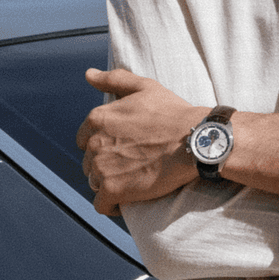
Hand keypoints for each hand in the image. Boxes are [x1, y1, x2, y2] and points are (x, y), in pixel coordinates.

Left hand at [76, 68, 207, 215]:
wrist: (194, 140)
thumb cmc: (172, 113)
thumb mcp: (145, 87)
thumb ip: (114, 79)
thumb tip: (88, 74)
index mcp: (98, 118)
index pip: (84, 138)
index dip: (103, 143)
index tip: (123, 146)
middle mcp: (94, 143)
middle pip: (90, 161)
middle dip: (106, 163)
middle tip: (132, 162)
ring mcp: (101, 168)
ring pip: (95, 182)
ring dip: (110, 182)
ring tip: (133, 178)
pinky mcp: (112, 190)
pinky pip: (101, 205)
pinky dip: (111, 205)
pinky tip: (127, 199)